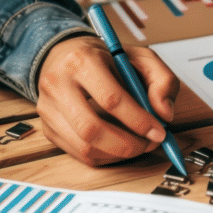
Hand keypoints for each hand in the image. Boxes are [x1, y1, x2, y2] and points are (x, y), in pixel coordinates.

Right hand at [36, 35, 178, 165]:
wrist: (67, 56)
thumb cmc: (106, 59)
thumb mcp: (142, 58)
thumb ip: (163, 80)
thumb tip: (164, 114)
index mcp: (82, 61)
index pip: (111, 99)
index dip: (139, 121)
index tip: (159, 132)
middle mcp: (58, 84)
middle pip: (91, 129)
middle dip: (127, 144)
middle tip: (149, 144)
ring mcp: (47, 108)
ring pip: (84, 146)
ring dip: (118, 154)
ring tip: (138, 145)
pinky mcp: (47, 127)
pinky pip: (78, 153)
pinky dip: (105, 157)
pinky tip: (119, 146)